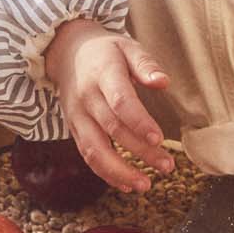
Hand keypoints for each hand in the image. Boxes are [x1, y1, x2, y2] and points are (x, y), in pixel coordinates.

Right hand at [42, 20, 174, 192]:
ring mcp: (77, 116)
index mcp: (102, 73)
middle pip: (112, 129)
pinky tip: (126, 184)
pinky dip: (106, 173)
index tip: (159, 139)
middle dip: (140, 151)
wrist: (66, 53)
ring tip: (145, 185)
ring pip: (95, 149)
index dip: (139, 122)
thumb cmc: (105, 52)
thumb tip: (163, 82)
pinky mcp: (74, 129)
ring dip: (120, 171)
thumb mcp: (127, 47)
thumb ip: (145, 64)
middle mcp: (86, 97)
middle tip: (167, 165)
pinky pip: (87, 155)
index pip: (120, 101)